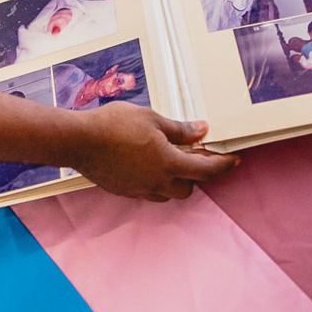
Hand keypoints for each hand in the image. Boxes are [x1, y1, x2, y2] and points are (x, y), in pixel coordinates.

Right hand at [69, 103, 238, 201]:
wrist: (78, 140)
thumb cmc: (114, 124)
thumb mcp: (151, 119)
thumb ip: (179, 129)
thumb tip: (201, 131)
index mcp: (169, 163)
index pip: (207, 170)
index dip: (223, 165)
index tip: (234, 160)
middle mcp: (157, 182)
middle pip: (187, 188)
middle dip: (194, 176)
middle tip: (190, 157)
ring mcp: (139, 189)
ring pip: (167, 193)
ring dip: (173, 181)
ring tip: (165, 162)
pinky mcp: (123, 191)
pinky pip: (147, 192)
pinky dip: (153, 182)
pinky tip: (143, 166)